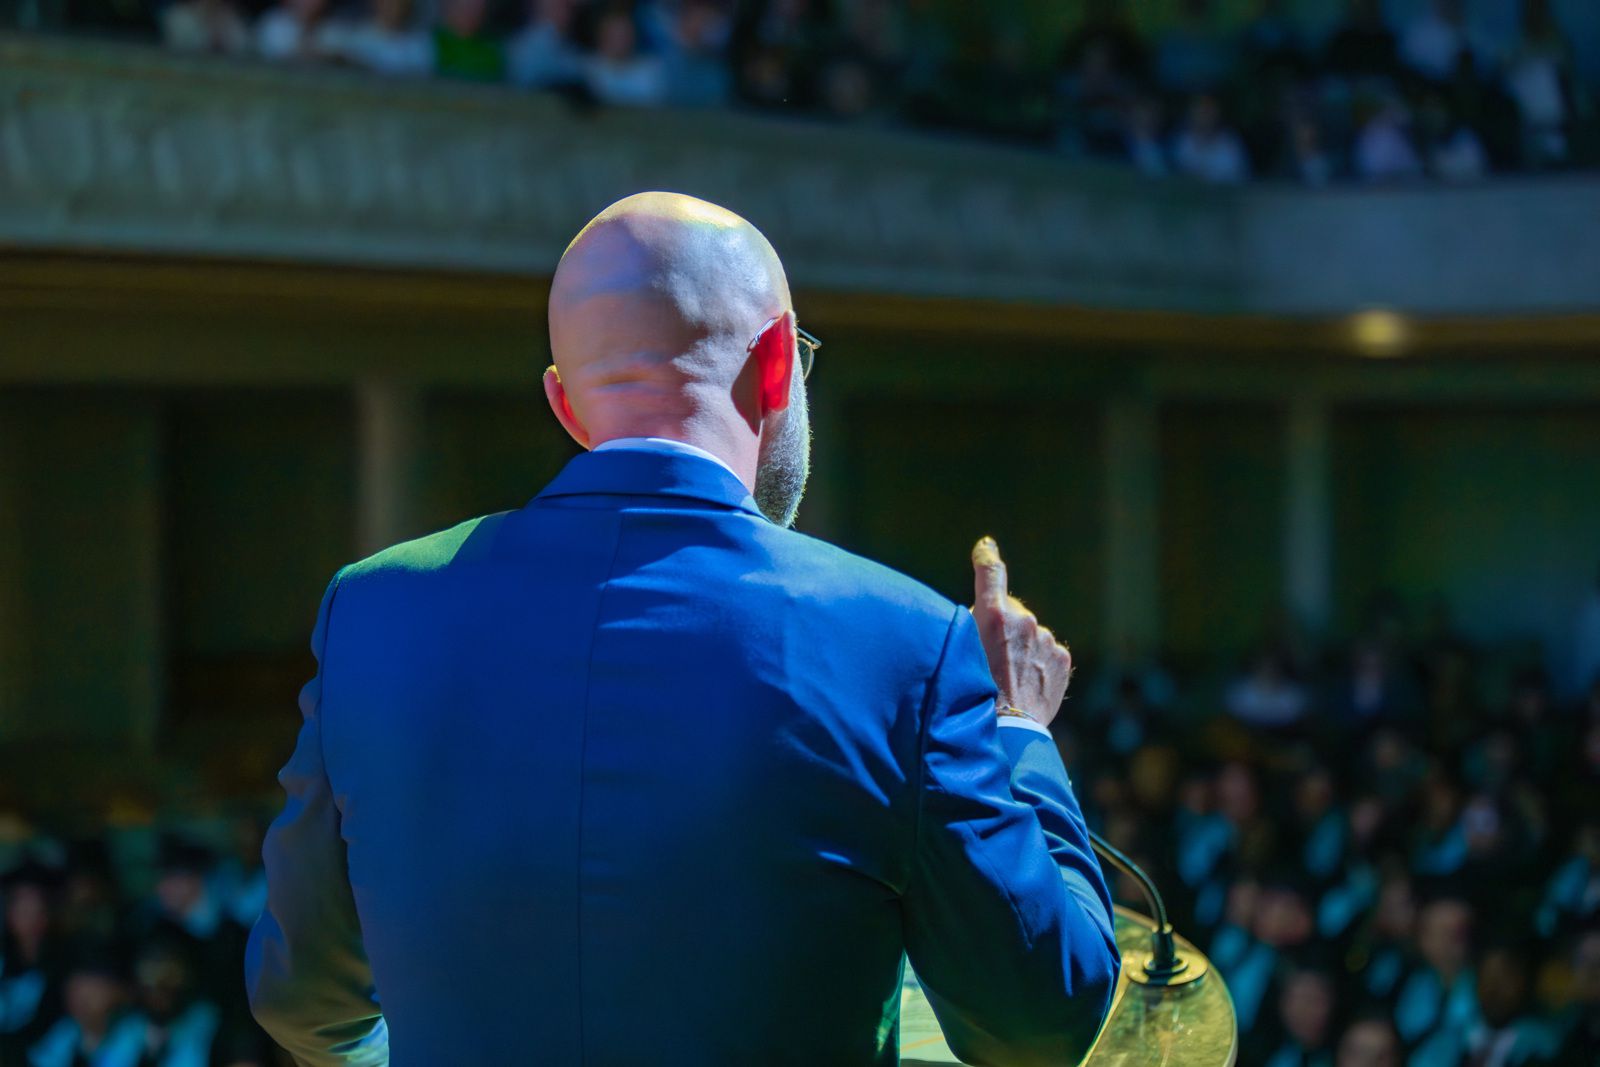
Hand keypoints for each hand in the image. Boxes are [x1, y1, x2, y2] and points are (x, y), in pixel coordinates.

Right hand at [969, 536, 1071, 728]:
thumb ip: (976, 623)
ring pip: (1030, 635)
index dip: (986, 557)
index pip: (991, 573)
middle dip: (1004, 628)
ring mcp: (1047, 639)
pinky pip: (1046, 652)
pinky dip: (1037, 663)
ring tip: (1008, 679)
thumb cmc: (975, 692)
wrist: (1009, 730)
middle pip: (1011, 613)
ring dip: (1021, 649)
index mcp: (994, 614)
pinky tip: (1025, 684)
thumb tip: (988, 610)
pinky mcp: (1061, 657)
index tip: (986, 546)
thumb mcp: (963, 650)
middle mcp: (1024, 620)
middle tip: (991, 659)